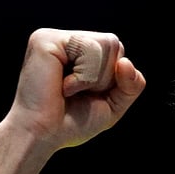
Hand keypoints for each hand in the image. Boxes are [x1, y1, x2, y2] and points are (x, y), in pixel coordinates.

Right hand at [2, 28, 146, 150]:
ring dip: (94, 77)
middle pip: (113, 43)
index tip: (87, 94)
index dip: (113, 78)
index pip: (116, 49)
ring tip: (68, 89)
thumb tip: (126, 62)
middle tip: (77, 93)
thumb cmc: (72, 123)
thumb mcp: (113, 104)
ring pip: (104, 45)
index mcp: (79, 51)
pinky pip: (88, 48)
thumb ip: (131, 85)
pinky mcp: (45, 39)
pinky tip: (62, 86)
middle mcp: (66, 40)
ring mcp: (54, 37)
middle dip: (105, 77)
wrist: (43, 136)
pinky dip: (83, 76)